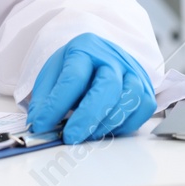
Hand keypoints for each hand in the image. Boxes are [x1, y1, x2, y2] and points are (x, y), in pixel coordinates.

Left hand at [26, 34, 156, 144]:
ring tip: (88, 136)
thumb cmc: (75, 68)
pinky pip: (143, 108)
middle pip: (108, 86)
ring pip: (130, 98)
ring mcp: (133, 72)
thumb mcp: (52, 74)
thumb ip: (44, 99)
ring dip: (107, 123)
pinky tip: (107, 129)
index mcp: (85, 48)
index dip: (56, 104)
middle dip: (88, 117)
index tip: (42, 125)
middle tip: (71, 137)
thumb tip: (39, 124)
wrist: (100, 58)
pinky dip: (126, 124)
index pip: (73, 77)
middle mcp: (113, 57)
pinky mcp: (145, 88)